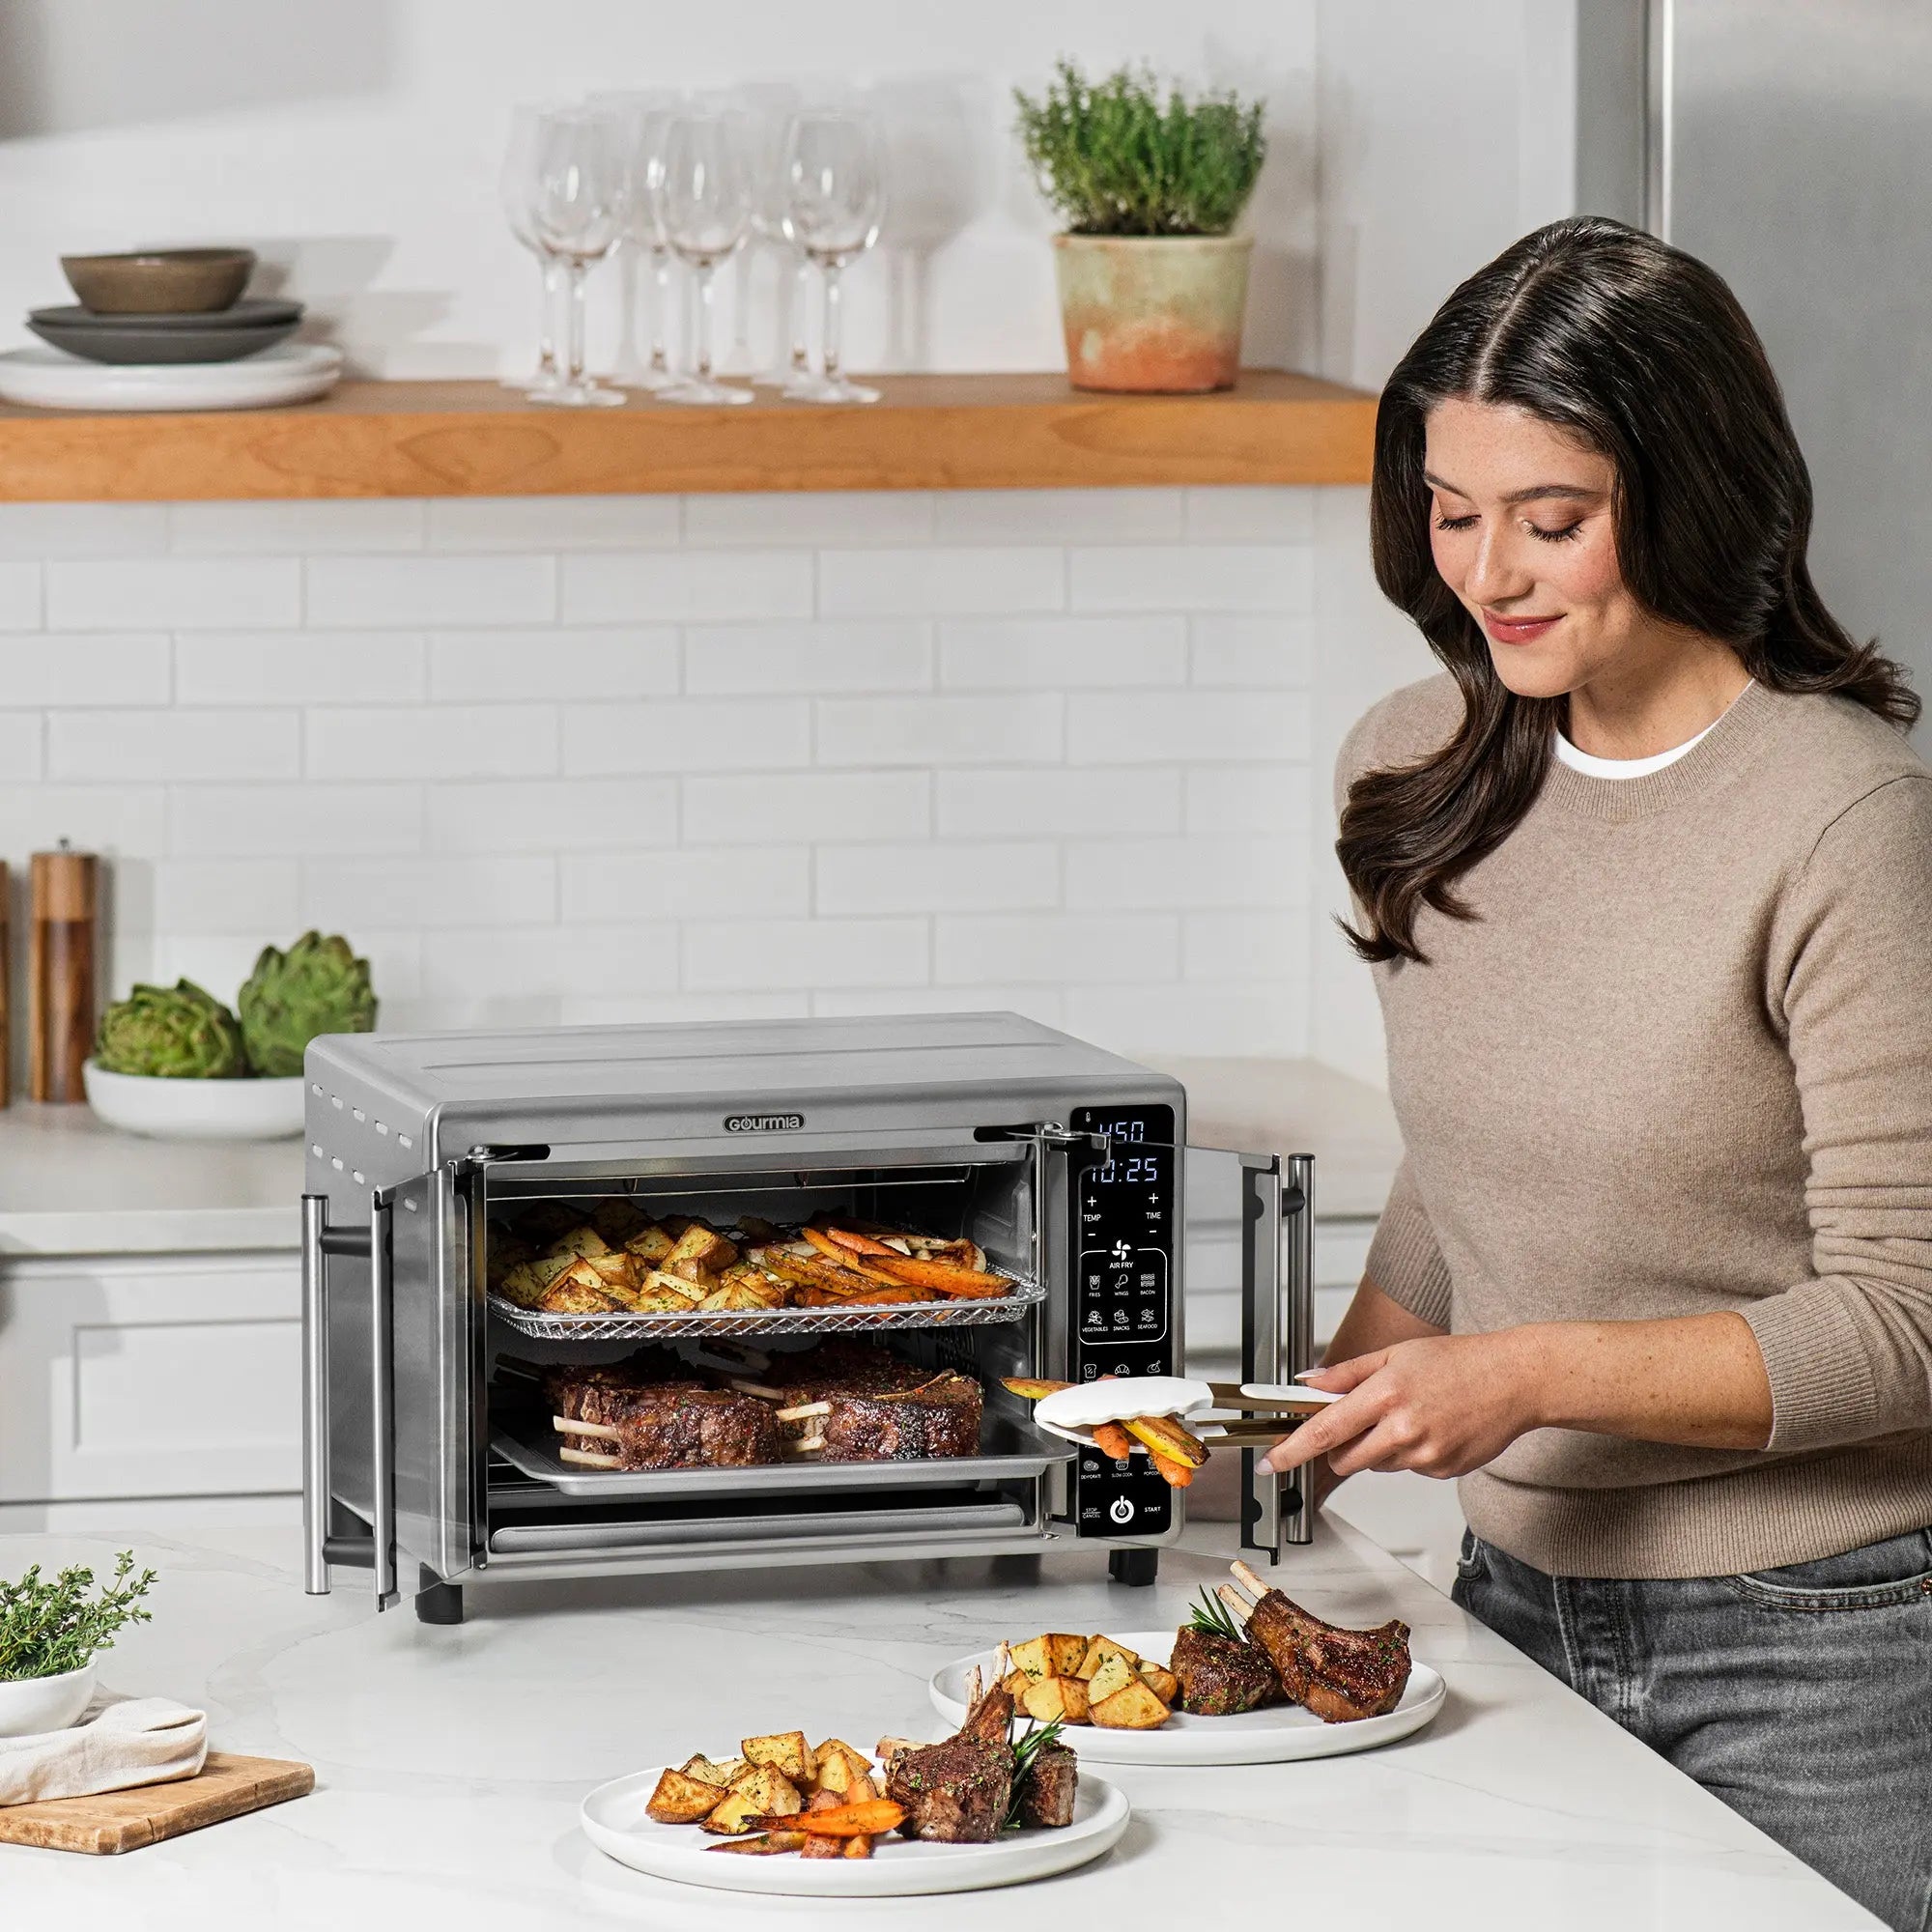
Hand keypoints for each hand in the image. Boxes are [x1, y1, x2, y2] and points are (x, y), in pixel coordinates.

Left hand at [1261, 1330, 1544, 1480]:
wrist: (1514, 1380)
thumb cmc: (1458, 1361)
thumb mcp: (1395, 1354)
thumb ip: (1346, 1372)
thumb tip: (1308, 1382)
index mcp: (1386, 1393)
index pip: (1326, 1429)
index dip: (1293, 1448)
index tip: (1271, 1461)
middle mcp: (1404, 1428)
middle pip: (1345, 1457)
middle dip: (1341, 1446)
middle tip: (1363, 1418)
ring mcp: (1425, 1454)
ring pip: (1377, 1464)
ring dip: (1379, 1447)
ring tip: (1410, 1414)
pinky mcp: (1443, 1471)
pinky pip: (1408, 1469)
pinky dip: (1409, 1453)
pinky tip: (1432, 1428)